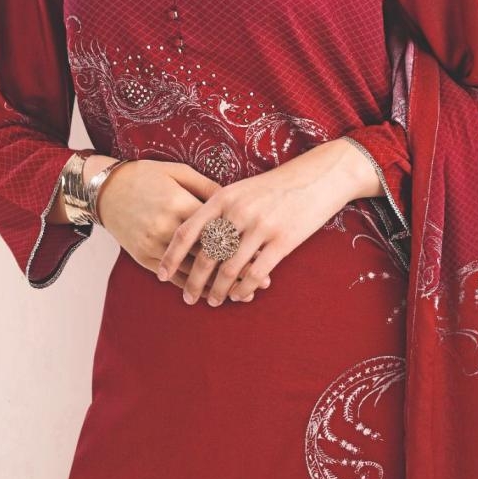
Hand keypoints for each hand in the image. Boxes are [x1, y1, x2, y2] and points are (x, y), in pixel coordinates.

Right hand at [96, 159, 261, 302]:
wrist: (107, 189)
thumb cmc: (148, 176)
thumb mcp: (179, 173)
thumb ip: (208, 189)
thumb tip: (236, 204)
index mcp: (179, 203)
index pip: (215, 228)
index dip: (240, 244)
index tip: (262, 254)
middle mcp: (166, 226)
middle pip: (206, 254)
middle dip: (233, 270)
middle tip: (259, 283)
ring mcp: (153, 244)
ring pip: (190, 271)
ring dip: (216, 285)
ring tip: (240, 294)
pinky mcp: (143, 256)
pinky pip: (171, 276)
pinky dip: (192, 286)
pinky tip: (209, 293)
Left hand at [156, 139, 366, 307]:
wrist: (316, 177)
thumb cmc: (275, 186)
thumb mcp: (241, 189)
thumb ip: (217, 210)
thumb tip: (194, 240)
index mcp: (223, 197)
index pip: (188, 231)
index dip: (172, 256)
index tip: (161, 274)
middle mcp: (238, 212)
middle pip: (206, 255)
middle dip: (193, 282)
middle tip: (187, 298)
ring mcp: (260, 227)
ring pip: (229, 270)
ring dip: (217, 291)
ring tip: (212, 301)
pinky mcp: (282, 241)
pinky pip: (254, 273)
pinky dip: (242, 289)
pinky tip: (238, 296)